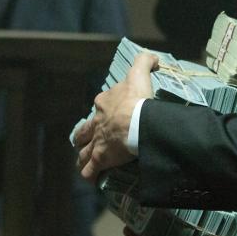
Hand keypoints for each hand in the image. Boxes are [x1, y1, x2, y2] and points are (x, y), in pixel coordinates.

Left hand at [74, 52, 158, 180]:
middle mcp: (96, 122)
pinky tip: (92, 178)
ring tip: (86, 162)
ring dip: (83, 156)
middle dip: (84, 137)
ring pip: (83, 151)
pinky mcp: (100, 158)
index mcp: (104, 103)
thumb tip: (153, 58)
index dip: (103, 111)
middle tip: (89, 141)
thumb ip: (144, 61)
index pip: (100, 106)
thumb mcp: (140, 73)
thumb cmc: (138, 98)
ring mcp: (96, 142)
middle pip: (85, 131)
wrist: (137, 120)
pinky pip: (90, 170)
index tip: (110, 116)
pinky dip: (90, 174)